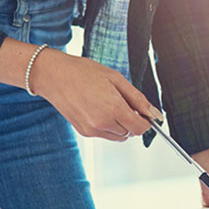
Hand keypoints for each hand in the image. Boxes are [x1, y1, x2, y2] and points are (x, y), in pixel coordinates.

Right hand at [30, 48, 153, 141]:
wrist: (54, 76)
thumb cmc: (83, 72)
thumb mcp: (116, 79)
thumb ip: (137, 98)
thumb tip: (154, 113)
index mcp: (113, 108)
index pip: (140, 128)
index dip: (145, 121)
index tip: (144, 113)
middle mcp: (102, 123)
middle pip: (130, 133)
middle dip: (132, 120)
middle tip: (123, 102)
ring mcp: (92, 129)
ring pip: (118, 136)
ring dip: (121, 124)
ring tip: (109, 104)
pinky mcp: (84, 132)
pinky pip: (105, 134)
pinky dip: (108, 126)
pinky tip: (99, 109)